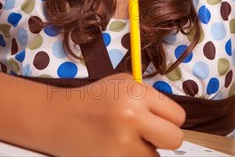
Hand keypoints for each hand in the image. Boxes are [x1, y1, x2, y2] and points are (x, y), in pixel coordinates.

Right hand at [48, 73, 185, 155]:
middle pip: (175, 139)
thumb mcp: (122, 84)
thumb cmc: (90, 100)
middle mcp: (132, 115)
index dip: (169, 120)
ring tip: (125, 139)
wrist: (57, 118)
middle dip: (165, 138)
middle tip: (150, 134)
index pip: (178, 116)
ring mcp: (123, 142)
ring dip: (145, 151)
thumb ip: (149, 96)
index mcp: (136, 92)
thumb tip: (171, 115)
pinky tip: (116, 147)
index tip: (159, 120)